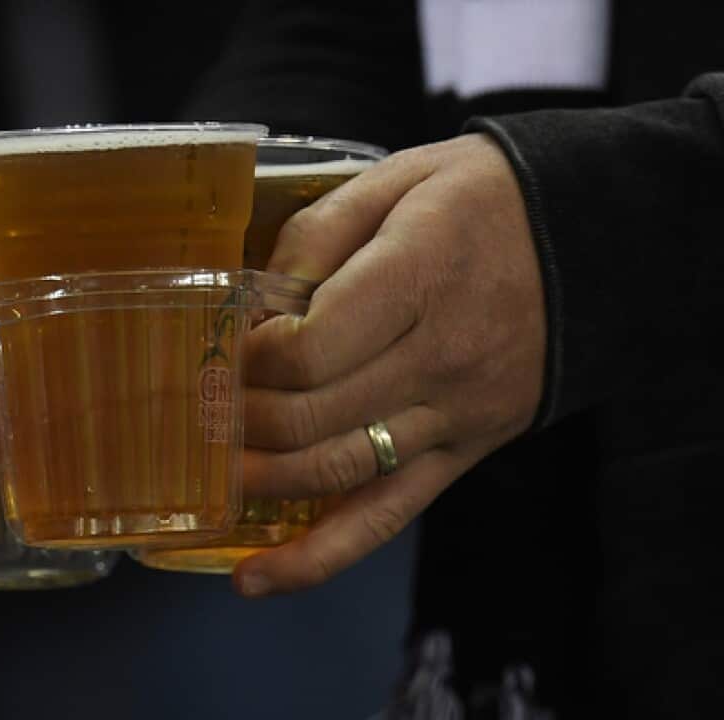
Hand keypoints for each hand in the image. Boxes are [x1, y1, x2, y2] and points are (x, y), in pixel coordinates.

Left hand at [234, 134, 546, 596]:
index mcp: (417, 279)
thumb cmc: (478, 200)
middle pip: (308, 419)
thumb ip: (315, 235)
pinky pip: (387, 518)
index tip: (228, 349)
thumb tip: (253, 303)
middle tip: (200, 410)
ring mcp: (454, 416)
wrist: (591, 240)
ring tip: (208, 476)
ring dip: (258, 482)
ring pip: (337, 474)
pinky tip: (256, 578)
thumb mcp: (395, 180)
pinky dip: (319, 558)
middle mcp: (439, 358)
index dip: (249, 360)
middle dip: (236, 422)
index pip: (306, 351)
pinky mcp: (464, 454)